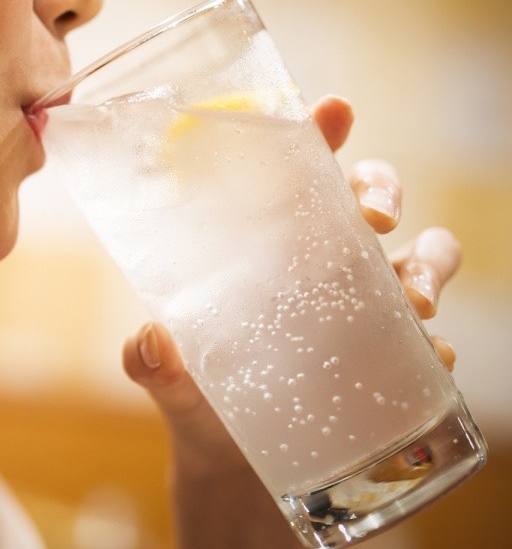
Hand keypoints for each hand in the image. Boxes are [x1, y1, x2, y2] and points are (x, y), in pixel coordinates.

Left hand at [121, 95, 461, 546]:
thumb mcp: (172, 381)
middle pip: (370, 194)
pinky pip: (434, 336)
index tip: (332, 108)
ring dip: (426, 264)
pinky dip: (436, 343)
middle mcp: (319, 266)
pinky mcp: (392, 360)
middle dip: (382, 189)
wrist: (238, 479)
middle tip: (371, 219)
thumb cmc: (203, 406)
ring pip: (423, 253)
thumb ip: (152, 363)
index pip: (293, 172)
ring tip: (410, 299)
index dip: (318, 131)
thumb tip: (151, 342)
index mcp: (261, 247)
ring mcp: (362, 309)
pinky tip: (425, 359)